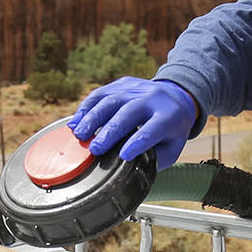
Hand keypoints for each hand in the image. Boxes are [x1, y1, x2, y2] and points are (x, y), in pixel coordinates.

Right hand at [69, 77, 201, 164]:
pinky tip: (76, 122)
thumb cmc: (172, 129)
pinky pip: (101, 94)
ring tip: (79, 135)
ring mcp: (136, 88)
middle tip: (95, 149)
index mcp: (169, 116)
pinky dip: (86, 108)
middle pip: (128, 113)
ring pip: (111, 100)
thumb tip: (132, 167)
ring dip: (92, 118)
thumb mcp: (173, 147)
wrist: (176, 96)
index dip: (138, 143)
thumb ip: (156, 158)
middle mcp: (152, 99)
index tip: (124, 156)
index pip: (152, 130)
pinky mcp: (123, 84)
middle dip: (109, 132)